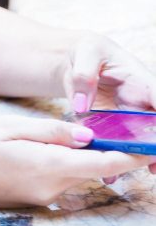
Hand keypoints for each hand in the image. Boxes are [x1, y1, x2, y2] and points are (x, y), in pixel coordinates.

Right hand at [0, 114, 149, 210]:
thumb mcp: (10, 127)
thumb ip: (51, 131)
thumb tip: (86, 135)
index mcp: (48, 166)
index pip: (103, 163)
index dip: (132, 155)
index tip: (151, 146)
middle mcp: (52, 187)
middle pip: (95, 168)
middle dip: (114, 152)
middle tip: (132, 131)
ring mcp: (44, 196)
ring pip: (79, 172)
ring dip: (89, 157)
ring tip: (98, 133)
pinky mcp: (36, 198)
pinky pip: (63, 178)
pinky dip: (71, 164)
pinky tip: (65, 148)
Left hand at [60, 32, 155, 173]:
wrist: (76, 59)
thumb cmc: (87, 51)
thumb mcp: (85, 53)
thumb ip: (84, 75)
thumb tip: (82, 106)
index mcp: (142, 80)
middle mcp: (142, 101)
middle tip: (152, 166)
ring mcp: (131, 116)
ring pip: (143, 141)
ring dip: (141, 159)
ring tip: (132, 174)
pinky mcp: (117, 127)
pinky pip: (122, 145)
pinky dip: (118, 159)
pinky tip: (111, 174)